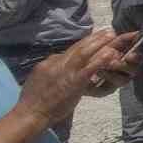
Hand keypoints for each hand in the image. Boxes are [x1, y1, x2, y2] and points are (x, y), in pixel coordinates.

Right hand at [19, 30, 141, 125]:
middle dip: (95, 37)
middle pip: (79, 47)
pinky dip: (100, 60)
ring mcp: (66, 72)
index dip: (86, 42)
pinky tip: (111, 54)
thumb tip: (58, 59)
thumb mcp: (38, 77)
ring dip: (99, 43)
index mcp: (50, 62)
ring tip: (112, 35)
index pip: (71, 50)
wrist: (30, 113)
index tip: (97, 36)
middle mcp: (58, 63)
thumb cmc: (32, 100)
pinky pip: (89, 69)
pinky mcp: (74, 83)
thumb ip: (50, 67)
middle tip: (108, 30)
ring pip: (84, 53)